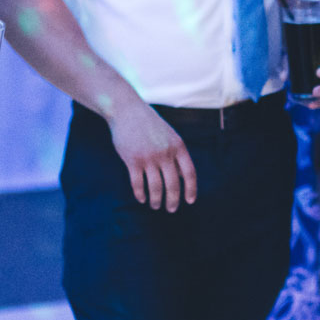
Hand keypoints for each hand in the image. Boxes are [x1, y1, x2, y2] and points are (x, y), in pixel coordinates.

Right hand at [107, 94, 196, 210]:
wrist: (127, 110)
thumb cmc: (149, 124)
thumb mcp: (170, 135)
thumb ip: (177, 154)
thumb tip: (183, 176)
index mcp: (178, 146)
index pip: (189, 173)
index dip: (191, 189)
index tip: (190, 201)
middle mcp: (165, 153)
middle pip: (173, 184)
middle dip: (173, 200)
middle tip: (171, 209)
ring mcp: (149, 157)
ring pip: (156, 187)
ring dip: (156, 200)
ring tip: (155, 206)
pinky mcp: (132, 160)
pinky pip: (138, 183)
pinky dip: (140, 194)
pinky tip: (142, 199)